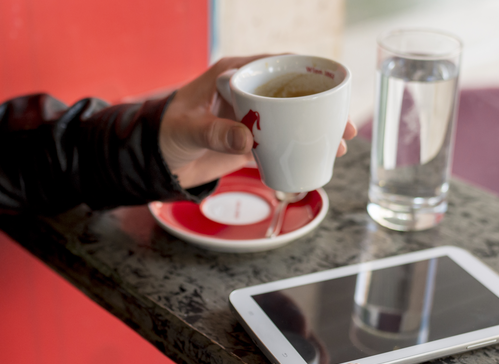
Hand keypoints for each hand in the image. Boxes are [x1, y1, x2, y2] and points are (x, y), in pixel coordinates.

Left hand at [159, 55, 356, 189]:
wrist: (154, 162)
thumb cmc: (165, 133)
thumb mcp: (188, 130)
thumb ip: (215, 133)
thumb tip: (248, 138)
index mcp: (233, 75)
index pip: (276, 65)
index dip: (307, 73)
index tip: (331, 87)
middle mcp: (246, 93)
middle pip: (292, 95)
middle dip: (321, 108)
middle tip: (344, 125)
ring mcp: (250, 118)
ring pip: (291, 120)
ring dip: (315, 132)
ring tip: (339, 146)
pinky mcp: (248, 142)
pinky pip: (280, 143)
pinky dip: (299, 150)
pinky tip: (319, 158)